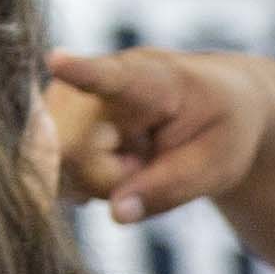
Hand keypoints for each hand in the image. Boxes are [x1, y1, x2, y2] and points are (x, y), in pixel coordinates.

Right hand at [47, 46, 274, 223]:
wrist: (222, 97)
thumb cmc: (223, 128)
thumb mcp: (215, 166)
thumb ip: (167, 189)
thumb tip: (116, 213)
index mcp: (156, 80)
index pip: (114, 78)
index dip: (81, 73)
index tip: (57, 60)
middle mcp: (107, 73)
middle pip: (71, 143)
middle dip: (101, 175)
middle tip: (143, 168)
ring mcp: (81, 86)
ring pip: (55, 153)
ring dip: (91, 174)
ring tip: (133, 158)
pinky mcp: (62, 103)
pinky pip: (50, 154)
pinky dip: (80, 171)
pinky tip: (111, 159)